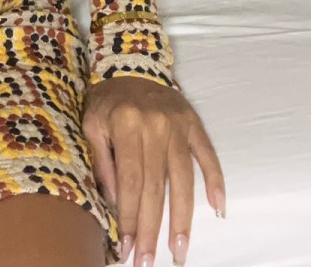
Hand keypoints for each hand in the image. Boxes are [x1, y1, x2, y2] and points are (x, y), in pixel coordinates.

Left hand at [81, 76, 224, 266]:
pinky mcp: (194, 124)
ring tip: (179, 250)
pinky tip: (218, 209)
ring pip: (183, 180)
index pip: (130, 181)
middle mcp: (156, 125)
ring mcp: (179, 125)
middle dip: (152, 229)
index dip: (129, 217)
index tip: (126, 247)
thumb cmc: (108, 100)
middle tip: (148, 261)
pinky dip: (216, 182)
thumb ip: (103, 162)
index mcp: (127, 124)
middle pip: (156, 187)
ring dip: (182, 219)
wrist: (131, 64)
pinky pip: (208, 156)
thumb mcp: (92, 124)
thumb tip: (114, 205)